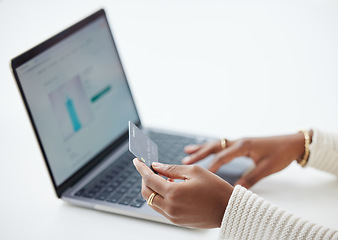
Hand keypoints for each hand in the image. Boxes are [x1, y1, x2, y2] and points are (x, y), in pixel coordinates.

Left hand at [133, 158, 233, 227]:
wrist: (228, 209)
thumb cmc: (215, 188)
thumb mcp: (194, 172)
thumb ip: (172, 169)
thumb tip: (156, 166)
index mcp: (174, 193)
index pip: (149, 179)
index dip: (141, 168)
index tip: (137, 161)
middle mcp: (170, 207)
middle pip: (146, 193)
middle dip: (145, 179)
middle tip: (149, 169)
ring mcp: (173, 216)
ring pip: (153, 201)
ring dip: (153, 188)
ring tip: (163, 177)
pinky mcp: (177, 221)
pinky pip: (162, 208)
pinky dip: (161, 197)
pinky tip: (171, 187)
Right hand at [182, 132, 310, 188]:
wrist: (292, 143)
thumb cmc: (280, 154)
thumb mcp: (267, 168)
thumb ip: (251, 178)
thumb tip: (236, 189)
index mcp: (243, 146)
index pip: (222, 157)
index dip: (211, 166)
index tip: (201, 174)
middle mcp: (238, 142)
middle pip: (214, 147)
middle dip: (199, 154)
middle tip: (185, 160)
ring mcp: (238, 142)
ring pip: (216, 144)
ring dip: (202, 149)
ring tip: (187, 151)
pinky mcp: (241, 144)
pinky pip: (221, 145)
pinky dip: (210, 148)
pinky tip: (204, 149)